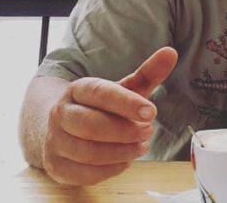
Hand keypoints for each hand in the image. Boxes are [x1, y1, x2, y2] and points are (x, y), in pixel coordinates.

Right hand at [42, 46, 177, 184]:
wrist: (64, 128)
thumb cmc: (100, 108)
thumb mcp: (123, 90)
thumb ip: (147, 74)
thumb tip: (171, 52)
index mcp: (78, 89)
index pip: (100, 93)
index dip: (126, 103)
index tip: (152, 112)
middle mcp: (62, 113)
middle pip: (91, 125)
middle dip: (125, 131)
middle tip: (148, 131)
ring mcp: (55, 140)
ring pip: (88, 152)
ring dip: (122, 151)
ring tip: (141, 145)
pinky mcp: (57, 166)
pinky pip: (85, 173)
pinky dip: (111, 169)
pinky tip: (125, 160)